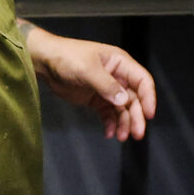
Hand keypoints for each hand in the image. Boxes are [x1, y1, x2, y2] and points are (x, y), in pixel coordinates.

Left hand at [25, 27, 157, 141]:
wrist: (44, 62)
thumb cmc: (66, 57)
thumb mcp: (88, 70)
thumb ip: (107, 85)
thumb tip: (124, 101)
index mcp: (120, 63)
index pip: (142, 81)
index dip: (148, 98)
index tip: (149, 115)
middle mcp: (117, 76)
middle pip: (134, 99)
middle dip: (137, 116)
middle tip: (137, 134)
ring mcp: (106, 89)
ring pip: (122, 109)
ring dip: (124, 123)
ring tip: (121, 137)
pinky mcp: (96, 99)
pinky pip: (108, 114)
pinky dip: (111, 124)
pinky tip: (109, 133)